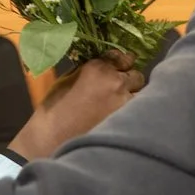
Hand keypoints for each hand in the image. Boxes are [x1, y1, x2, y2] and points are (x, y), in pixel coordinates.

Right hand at [9, 54, 143, 160]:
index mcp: (98, 68)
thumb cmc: (55, 108)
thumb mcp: (68, 79)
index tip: (119, 69)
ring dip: (133, 96)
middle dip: (129, 81)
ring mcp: (125, 100)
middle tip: (119, 91)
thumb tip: (104, 65)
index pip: (121, 57)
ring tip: (121, 105)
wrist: (52, 138)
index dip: (121, 64)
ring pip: (141, 92)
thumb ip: (89, 69)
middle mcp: (115, 81)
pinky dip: (135, 111)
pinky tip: (124, 116)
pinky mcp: (130, 118)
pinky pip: (140, 109)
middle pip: (136, 75)